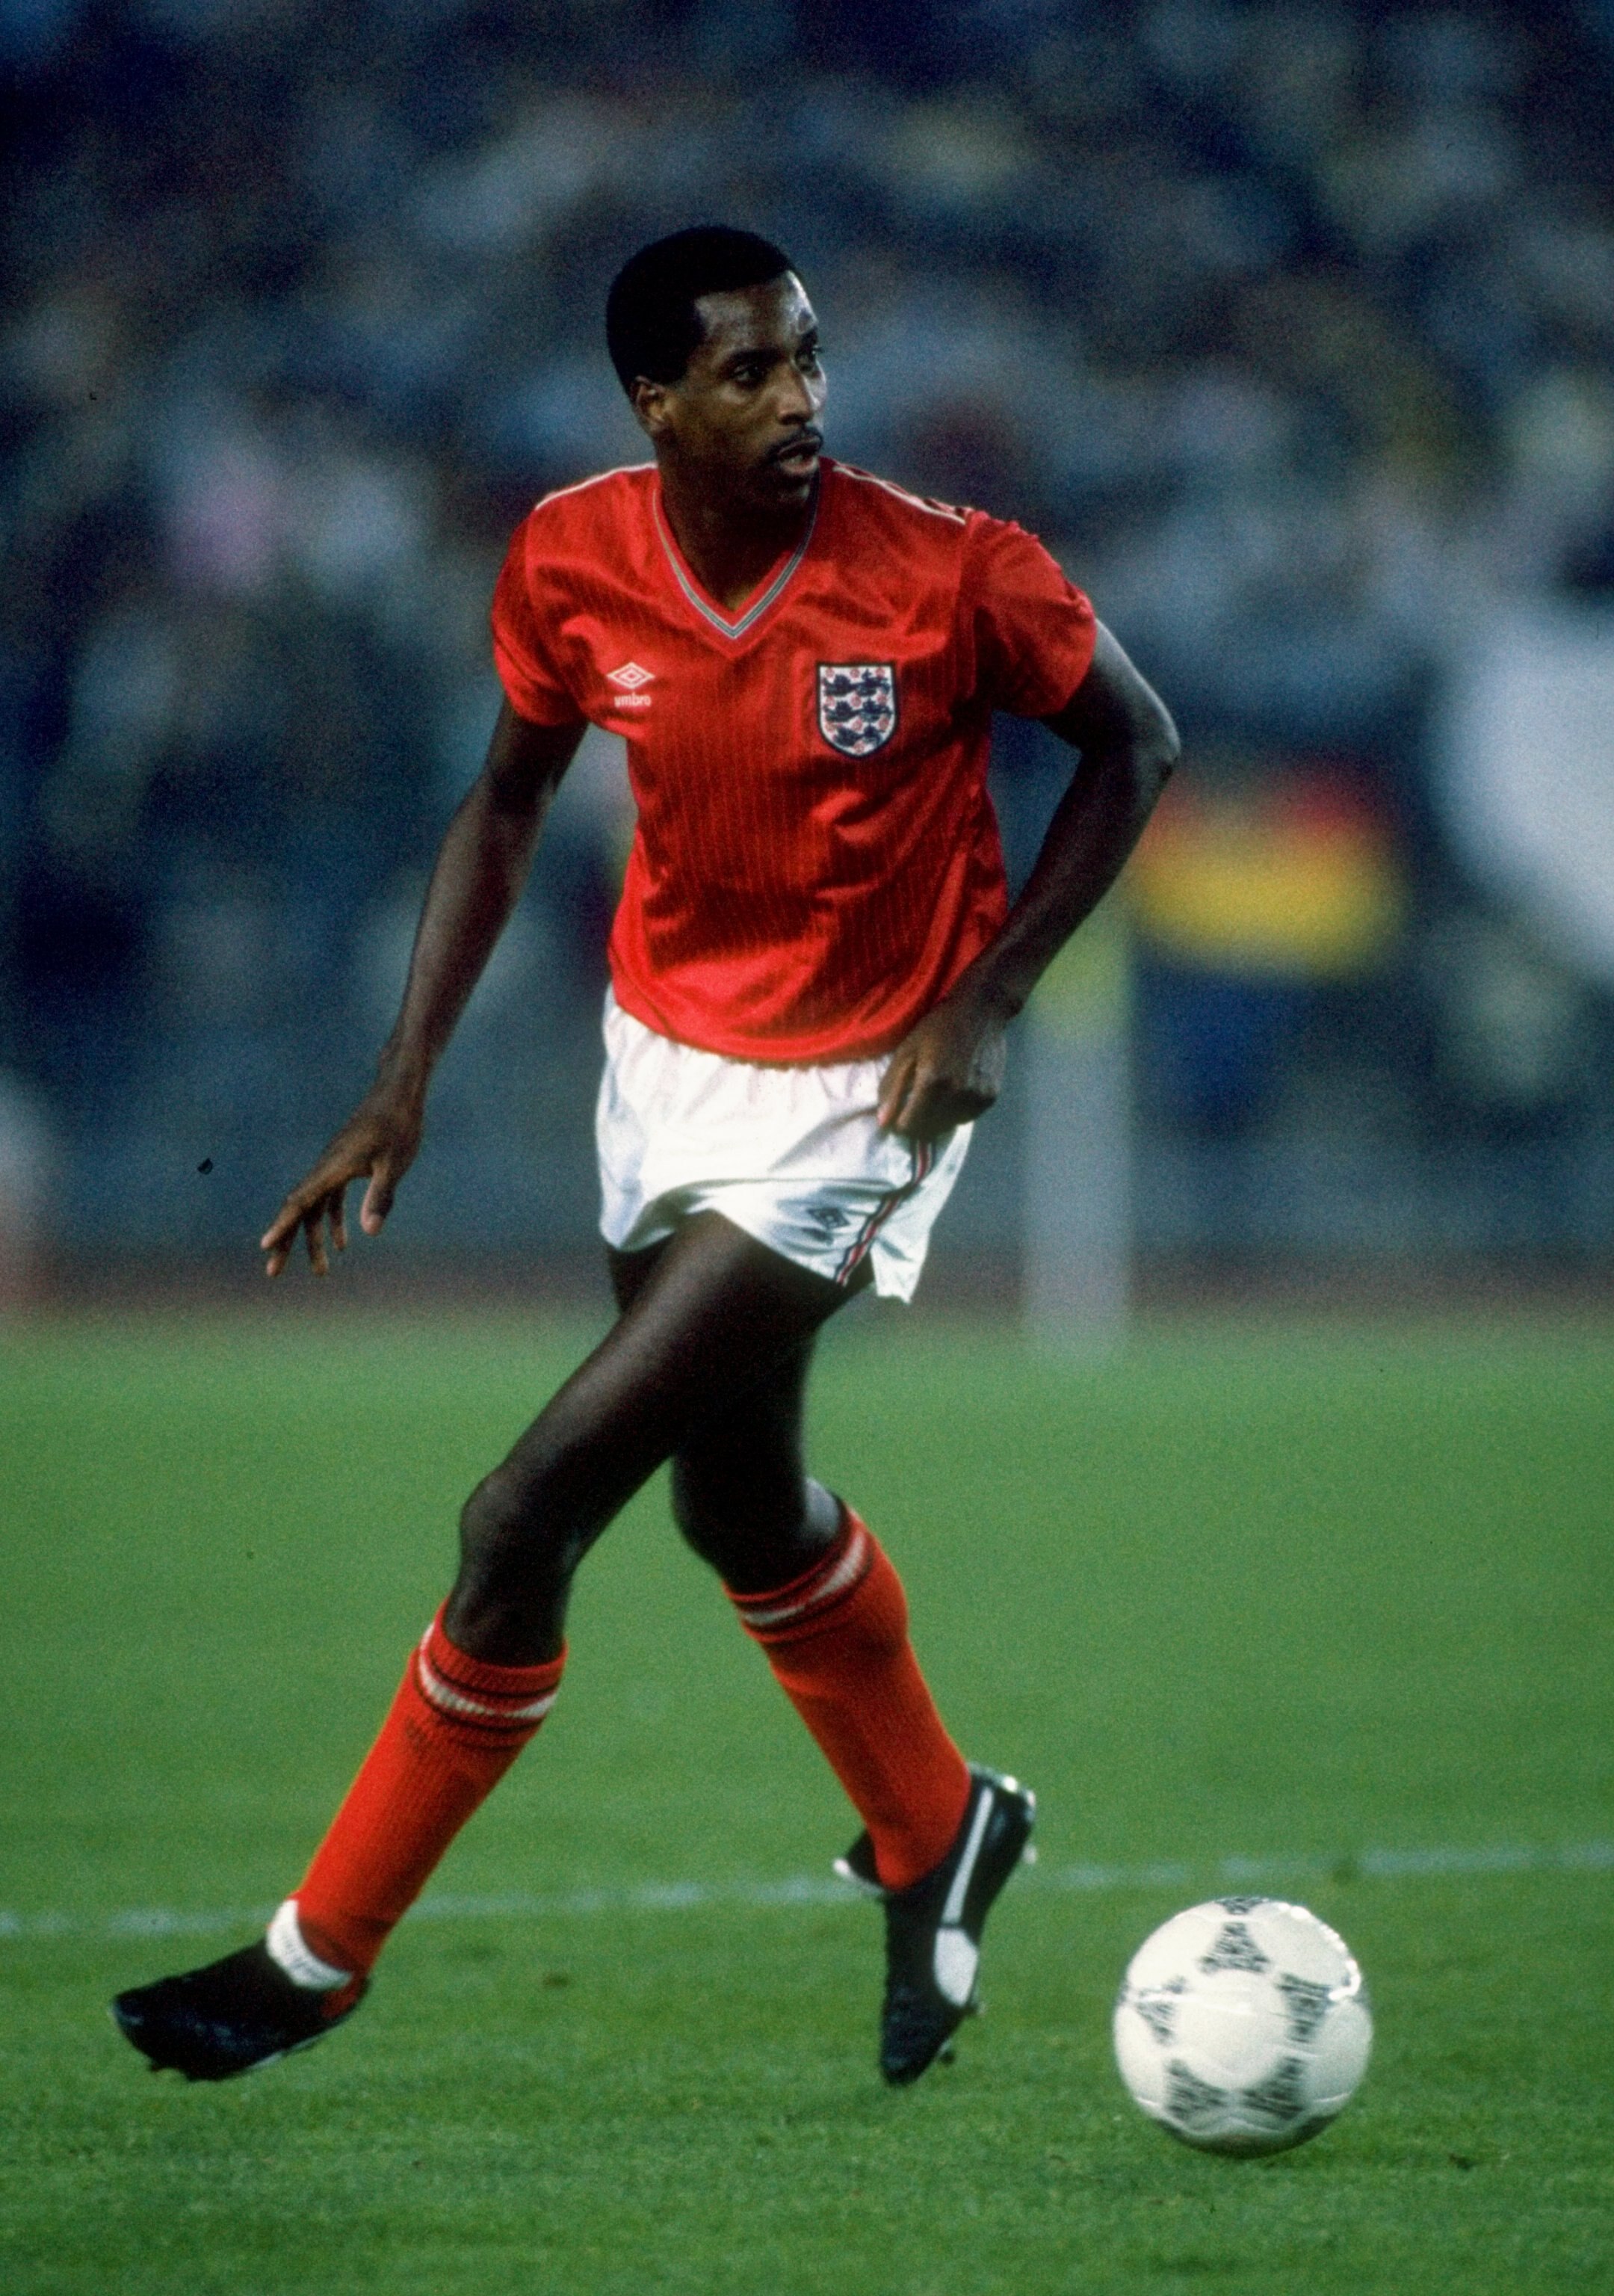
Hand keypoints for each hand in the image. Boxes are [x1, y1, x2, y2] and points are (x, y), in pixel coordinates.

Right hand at [259, 1086, 423, 1277]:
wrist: (398, 1093)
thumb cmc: (399, 1126)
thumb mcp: (393, 1164)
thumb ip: (380, 1197)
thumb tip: (371, 1232)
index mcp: (332, 1168)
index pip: (299, 1202)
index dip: (281, 1225)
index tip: (264, 1247)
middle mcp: (326, 1168)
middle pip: (298, 1209)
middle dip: (286, 1241)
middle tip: (274, 1273)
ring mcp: (333, 1166)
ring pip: (314, 1207)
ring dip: (314, 1238)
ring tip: (321, 1272)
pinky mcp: (345, 1165)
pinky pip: (330, 1198)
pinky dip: (333, 1221)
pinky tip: (343, 1244)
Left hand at [876, 988, 1008, 1140]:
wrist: (981, 1012)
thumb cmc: (937, 1027)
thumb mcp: (906, 1051)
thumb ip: (892, 1088)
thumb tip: (883, 1122)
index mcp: (932, 1081)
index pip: (910, 1126)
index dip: (899, 1124)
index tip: (898, 1114)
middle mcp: (956, 1094)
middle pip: (929, 1131)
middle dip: (917, 1124)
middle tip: (915, 1105)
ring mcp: (976, 1097)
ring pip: (948, 1127)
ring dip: (937, 1119)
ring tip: (936, 1096)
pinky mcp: (990, 1097)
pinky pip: (966, 1119)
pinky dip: (955, 1113)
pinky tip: (954, 1092)